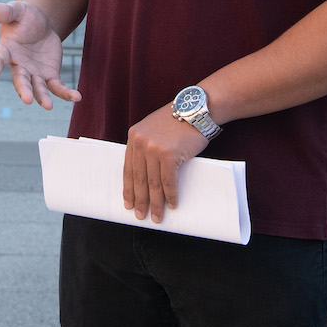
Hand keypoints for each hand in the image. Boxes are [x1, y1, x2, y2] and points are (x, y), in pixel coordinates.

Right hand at [0, 0, 80, 109]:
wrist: (41, 25)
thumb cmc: (24, 17)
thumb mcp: (16, 10)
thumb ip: (3, 11)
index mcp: (7, 50)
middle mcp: (19, 66)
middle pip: (20, 80)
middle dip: (23, 89)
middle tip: (26, 99)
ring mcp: (34, 73)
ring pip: (38, 88)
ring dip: (43, 97)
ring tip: (49, 106)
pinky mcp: (49, 76)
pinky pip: (57, 87)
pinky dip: (66, 93)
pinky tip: (76, 97)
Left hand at [124, 105, 205, 222]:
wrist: (198, 109)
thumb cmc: (179, 120)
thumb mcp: (154, 129)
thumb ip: (147, 147)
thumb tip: (146, 175)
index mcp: (134, 137)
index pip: (128, 168)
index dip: (128, 189)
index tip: (128, 203)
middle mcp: (140, 142)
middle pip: (138, 179)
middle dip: (140, 200)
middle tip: (140, 216)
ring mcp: (153, 149)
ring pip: (153, 183)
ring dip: (155, 203)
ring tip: (157, 216)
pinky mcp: (168, 155)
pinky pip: (168, 182)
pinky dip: (170, 196)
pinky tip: (172, 205)